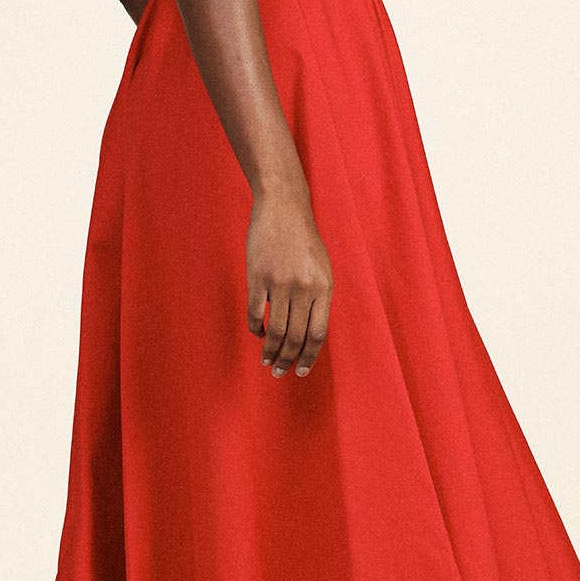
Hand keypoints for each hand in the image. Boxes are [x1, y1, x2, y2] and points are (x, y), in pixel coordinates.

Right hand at [246, 186, 333, 376]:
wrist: (283, 208)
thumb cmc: (304, 238)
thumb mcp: (322, 267)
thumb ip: (318, 297)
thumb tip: (310, 330)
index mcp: (323, 287)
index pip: (318, 333)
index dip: (310, 356)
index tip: (302, 370)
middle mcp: (303, 288)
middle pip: (296, 337)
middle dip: (288, 360)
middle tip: (280, 372)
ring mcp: (279, 283)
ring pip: (276, 330)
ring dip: (271, 351)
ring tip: (267, 362)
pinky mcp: (257, 278)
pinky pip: (255, 313)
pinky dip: (256, 329)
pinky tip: (258, 335)